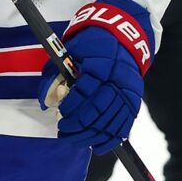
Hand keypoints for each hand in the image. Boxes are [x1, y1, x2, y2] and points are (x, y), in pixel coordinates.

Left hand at [38, 0, 152, 154]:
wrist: (123, 35)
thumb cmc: (91, 43)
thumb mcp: (72, 50)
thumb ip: (57, 73)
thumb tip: (46, 101)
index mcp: (100, 62)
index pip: (85, 90)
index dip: (71, 106)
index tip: (60, 114)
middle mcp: (117, 78)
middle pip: (98, 109)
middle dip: (78, 125)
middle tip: (63, 131)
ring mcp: (128, 91)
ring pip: (110, 121)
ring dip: (90, 135)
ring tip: (74, 139)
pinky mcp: (135, 100)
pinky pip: (124, 126)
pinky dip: (110, 139)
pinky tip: (96, 144)